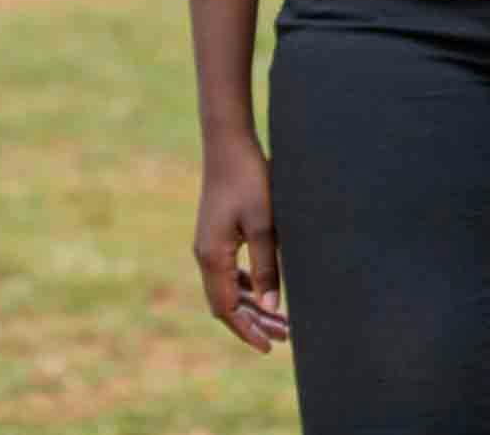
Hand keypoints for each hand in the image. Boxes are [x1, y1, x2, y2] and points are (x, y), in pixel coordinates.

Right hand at [194, 134, 288, 352]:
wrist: (229, 143)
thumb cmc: (249, 179)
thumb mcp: (264, 223)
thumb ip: (268, 266)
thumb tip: (273, 307)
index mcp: (212, 256)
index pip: (227, 309)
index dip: (248, 331)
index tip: (270, 346)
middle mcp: (204, 255)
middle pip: (226, 304)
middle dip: (253, 323)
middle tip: (284, 337)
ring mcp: (208, 244)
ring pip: (227, 289)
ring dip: (251, 306)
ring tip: (280, 319)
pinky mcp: (215, 233)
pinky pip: (228, 272)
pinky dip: (245, 287)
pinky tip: (264, 289)